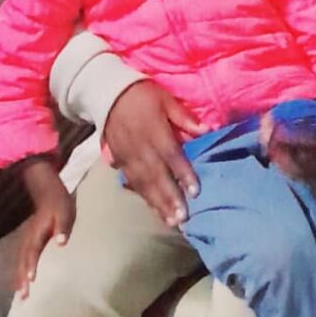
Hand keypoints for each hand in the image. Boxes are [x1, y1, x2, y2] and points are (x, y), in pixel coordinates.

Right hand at [17, 161, 74, 298]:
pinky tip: (21, 283)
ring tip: (20, 295)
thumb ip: (63, 227)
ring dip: (19, 277)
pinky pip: (21, 259)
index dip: (31, 265)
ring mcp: (27, 240)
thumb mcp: (65, 211)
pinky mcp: (29, 242)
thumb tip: (61, 242)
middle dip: (22, 278)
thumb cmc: (59, 203)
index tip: (30, 280)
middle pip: (23, 260)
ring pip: (20, 261)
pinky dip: (20, 271)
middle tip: (23, 296)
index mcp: (38, 232)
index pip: (33, 251)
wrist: (47, 191)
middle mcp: (29, 238)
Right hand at [104, 79, 206, 226]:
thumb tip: (207, 130)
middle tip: (183, 218)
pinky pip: (133, 183)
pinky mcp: (120, 162)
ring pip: (144, 185)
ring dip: (158, 204)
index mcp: (155, 131)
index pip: (171, 156)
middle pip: (157, 176)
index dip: (183, 174)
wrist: (108, 94)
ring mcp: (128, 157)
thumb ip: (184, 118)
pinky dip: (144, 198)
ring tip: (171, 222)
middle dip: (170, 198)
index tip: (195, 192)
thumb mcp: (166, 99)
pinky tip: (154, 210)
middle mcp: (141, 148)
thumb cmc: (142, 95)